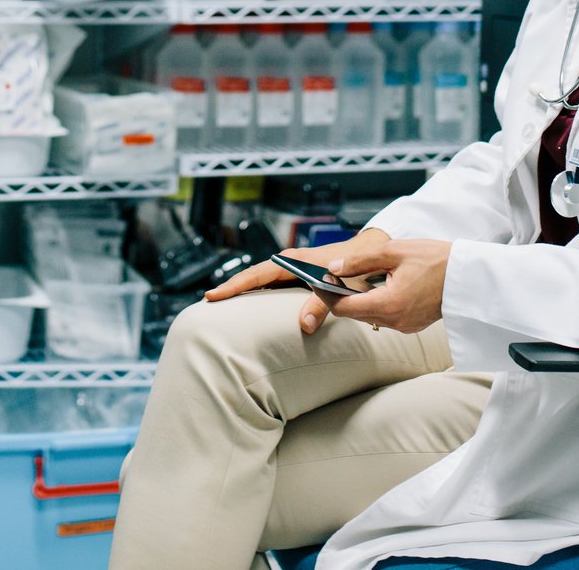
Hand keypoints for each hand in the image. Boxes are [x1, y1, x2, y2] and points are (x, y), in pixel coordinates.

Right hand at [205, 227, 391, 335]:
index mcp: (292, 262)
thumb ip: (322, 306)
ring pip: (261, 280)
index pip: (255, 276)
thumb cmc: (355, 269)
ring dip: (243, 291)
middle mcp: (288, 263)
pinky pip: (272, 285)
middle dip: (231, 289)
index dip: (233, 287)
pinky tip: (252, 305)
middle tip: (208, 303)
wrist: (370, 253)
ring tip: (223, 305)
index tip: (212, 296)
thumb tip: (303, 325)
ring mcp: (292, 268)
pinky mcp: (299, 275)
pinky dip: (258, 293)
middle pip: (252, 277)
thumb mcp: (339, 288)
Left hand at [329, 239, 452, 334]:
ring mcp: (405, 326)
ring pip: (368, 316)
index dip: (326, 294)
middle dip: (338, 296)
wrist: (469, 275)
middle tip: (329, 276)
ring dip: (356, 301)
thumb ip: (360, 260)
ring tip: (347, 280)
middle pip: (354, 314)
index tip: (317, 279)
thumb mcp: (394, 251)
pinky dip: (373, 304)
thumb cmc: (436, 260)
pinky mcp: (412, 324)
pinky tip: (372, 288)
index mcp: (389, 305)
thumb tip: (334, 268)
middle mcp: (396, 322)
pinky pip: (384, 317)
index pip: (344, 308)